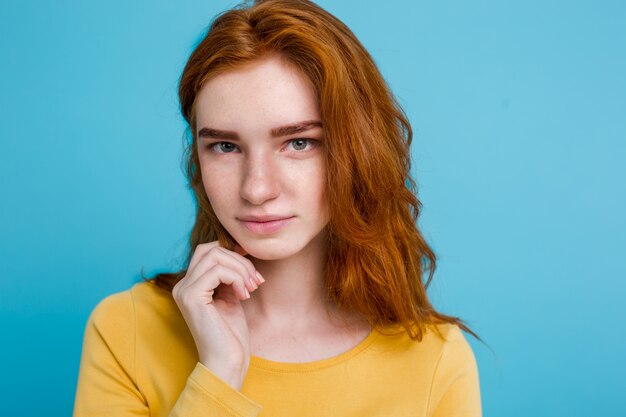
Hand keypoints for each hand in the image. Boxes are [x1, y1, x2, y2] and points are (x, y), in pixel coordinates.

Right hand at [172, 241, 263, 389]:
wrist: (228, 362)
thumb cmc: (231, 334)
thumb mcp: (231, 295)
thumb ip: (230, 274)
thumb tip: (239, 248)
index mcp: (190, 285)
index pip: (208, 251)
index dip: (232, 253)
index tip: (252, 268)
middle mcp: (182, 285)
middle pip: (210, 249)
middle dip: (239, 260)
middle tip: (255, 281)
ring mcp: (184, 290)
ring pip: (215, 256)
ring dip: (241, 269)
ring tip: (251, 288)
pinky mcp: (191, 297)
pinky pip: (218, 271)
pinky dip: (236, 278)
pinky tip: (243, 295)